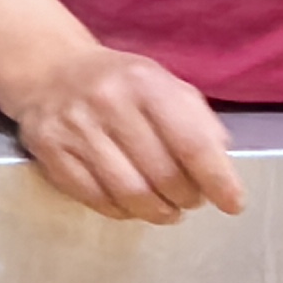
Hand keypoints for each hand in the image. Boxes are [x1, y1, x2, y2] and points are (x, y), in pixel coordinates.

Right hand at [0, 0, 242, 223]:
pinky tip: (131, 204)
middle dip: (186, 198)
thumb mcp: (163, 84)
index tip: (233, 203)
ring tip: (167, 210)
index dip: (217, 180)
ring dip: (157, 211)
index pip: (192, 142)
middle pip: (162, 175)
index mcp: (146, 82)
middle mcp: (109, 102)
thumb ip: (196, 120)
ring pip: (129, 193)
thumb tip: (223, 165)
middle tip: (191, 200)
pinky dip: (121, 211)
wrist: (50, 70)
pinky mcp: (49, 150)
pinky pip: (95, 198)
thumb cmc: (119, 83)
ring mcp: (75, 127)